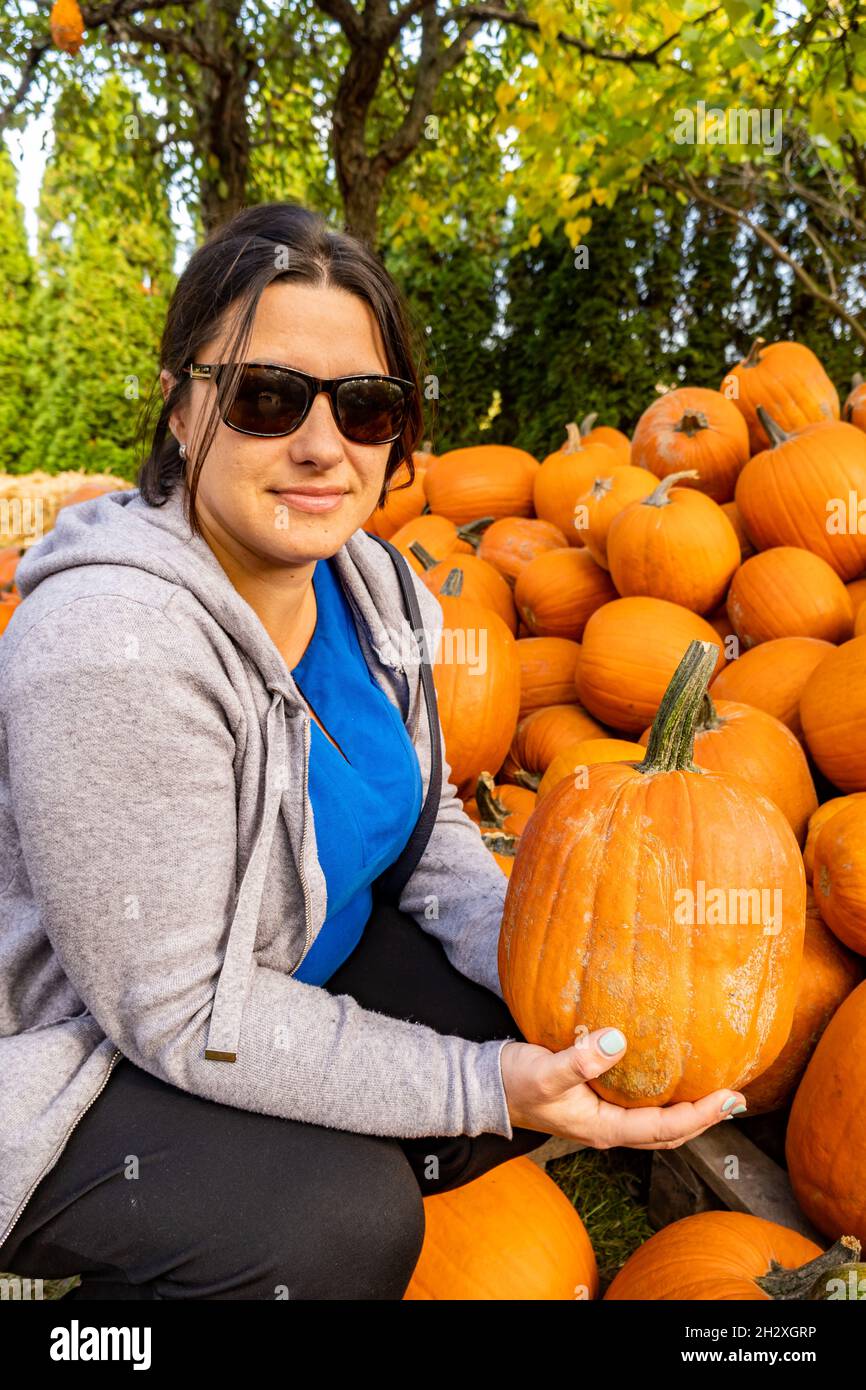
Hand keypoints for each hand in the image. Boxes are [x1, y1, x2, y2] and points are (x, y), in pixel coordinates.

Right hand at [500, 1029, 745, 1149]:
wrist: (485, 1088)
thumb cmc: (514, 1082)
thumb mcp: (546, 1069)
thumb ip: (580, 1059)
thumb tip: (617, 1039)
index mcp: (604, 1129)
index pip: (665, 1129)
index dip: (701, 1115)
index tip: (729, 1097)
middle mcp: (608, 1129)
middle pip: (669, 1135)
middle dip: (704, 1119)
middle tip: (736, 1099)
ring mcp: (602, 1119)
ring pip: (657, 1126)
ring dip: (688, 1113)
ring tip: (714, 1093)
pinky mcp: (596, 1103)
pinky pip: (641, 1109)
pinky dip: (665, 1099)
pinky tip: (671, 1078)